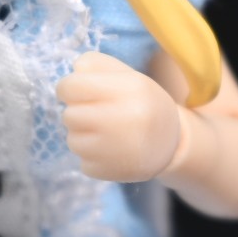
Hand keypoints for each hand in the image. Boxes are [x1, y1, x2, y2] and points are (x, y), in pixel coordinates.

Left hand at [56, 50, 181, 181]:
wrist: (171, 141)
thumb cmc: (139, 101)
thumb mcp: (126, 74)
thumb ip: (96, 63)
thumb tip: (74, 70)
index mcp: (131, 88)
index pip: (73, 87)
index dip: (67, 87)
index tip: (74, 91)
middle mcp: (128, 119)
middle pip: (69, 115)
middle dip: (75, 112)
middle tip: (90, 112)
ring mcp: (122, 150)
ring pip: (73, 141)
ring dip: (81, 135)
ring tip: (101, 132)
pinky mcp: (116, 173)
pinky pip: (83, 164)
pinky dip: (91, 156)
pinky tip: (109, 150)